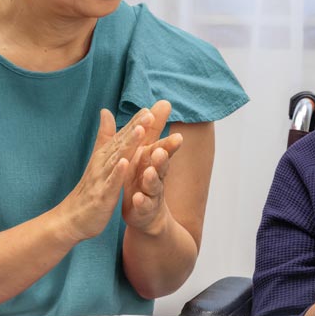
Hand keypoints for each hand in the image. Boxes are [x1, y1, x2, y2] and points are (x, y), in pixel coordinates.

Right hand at [58, 107, 152, 241]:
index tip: (149, 108)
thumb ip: (105, 136)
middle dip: (135, 128)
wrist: (71, 218)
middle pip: (121, 143)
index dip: (135, 122)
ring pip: (117, 159)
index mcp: (105, 155)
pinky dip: (117, 173)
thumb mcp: (98, 159)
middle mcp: (103, 163)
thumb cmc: (89, 188)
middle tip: (149, 114)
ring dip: (128, 144)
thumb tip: (106, 111)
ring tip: (140, 130)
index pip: (122, 136)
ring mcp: (102, 179)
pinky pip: (110, 183)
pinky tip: (125, 163)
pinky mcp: (101, 195)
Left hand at [121, 100, 182, 232]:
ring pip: (154, 185)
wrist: (146, 213)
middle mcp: (156, 175)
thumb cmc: (144, 178)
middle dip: (163, 157)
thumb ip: (153, 130)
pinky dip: (141, 202)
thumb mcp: (147, 152)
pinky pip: (143, 205)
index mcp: (153, 161)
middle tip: (161, 150)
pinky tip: (137, 199)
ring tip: (148, 172)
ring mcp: (151, 193)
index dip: (168, 141)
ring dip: (152, 178)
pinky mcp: (144, 209)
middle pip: (162, 165)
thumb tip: (163, 102)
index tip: (176, 136)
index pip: (163, 148)